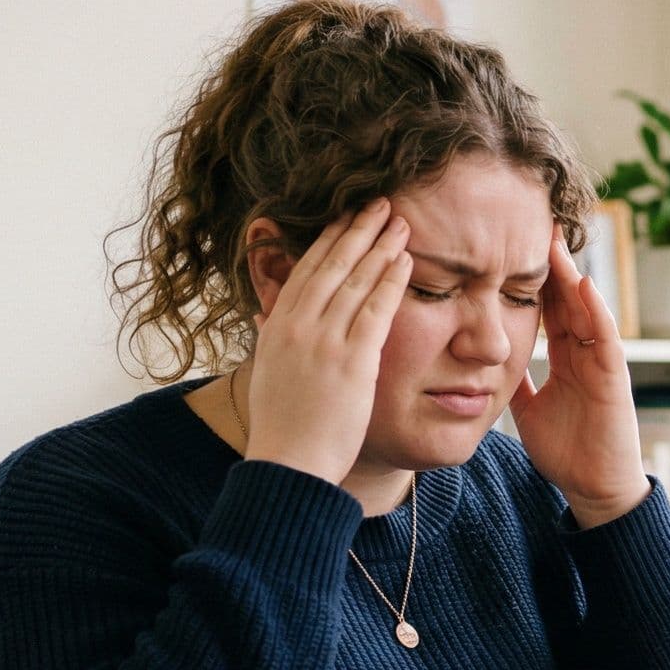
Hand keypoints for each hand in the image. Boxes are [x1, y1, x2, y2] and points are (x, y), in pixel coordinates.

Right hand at [241, 199, 411, 484]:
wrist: (287, 465)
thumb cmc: (282, 426)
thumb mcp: (268, 373)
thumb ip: (270, 339)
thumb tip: (263, 317)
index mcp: (276, 328)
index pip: (304, 271)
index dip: (328, 241)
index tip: (345, 218)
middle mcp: (297, 327)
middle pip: (331, 265)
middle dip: (356, 230)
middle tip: (378, 204)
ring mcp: (324, 342)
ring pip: (355, 281)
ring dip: (379, 247)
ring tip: (399, 222)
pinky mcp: (352, 362)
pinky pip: (375, 311)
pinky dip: (390, 281)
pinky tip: (406, 261)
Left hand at [511, 237, 648, 525]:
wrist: (594, 488)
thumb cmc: (567, 452)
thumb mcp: (528, 409)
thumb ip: (514, 382)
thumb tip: (484, 360)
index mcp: (566, 360)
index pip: (549, 311)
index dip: (533, 280)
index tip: (513, 248)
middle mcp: (586, 355)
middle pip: (568, 300)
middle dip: (552, 266)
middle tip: (534, 226)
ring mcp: (602, 363)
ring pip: (587, 310)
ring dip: (572, 277)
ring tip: (555, 243)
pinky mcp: (614, 378)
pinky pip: (606, 337)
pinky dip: (597, 311)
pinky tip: (584, 285)